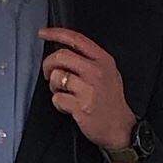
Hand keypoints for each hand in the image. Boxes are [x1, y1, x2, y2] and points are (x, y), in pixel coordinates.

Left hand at [38, 28, 136, 162]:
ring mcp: (88, 89)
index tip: (43, 33)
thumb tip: (63, 50)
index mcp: (103, 60)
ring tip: (64, 93)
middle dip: (48, 64)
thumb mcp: (108, 73)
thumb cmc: (111, 101)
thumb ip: (89, 59)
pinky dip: (58, 103)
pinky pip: (56, 98)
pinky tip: (68, 106)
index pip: (76, 39)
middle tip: (49, 74)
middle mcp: (96, 71)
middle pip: (61, 56)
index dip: (56, 33)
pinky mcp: (80, 106)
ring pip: (56, 76)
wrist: (120, 128)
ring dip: (53, 86)